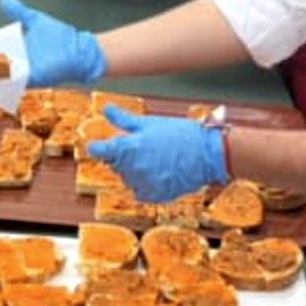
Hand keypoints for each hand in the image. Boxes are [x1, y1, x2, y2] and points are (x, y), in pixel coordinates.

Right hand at [0, 0, 105, 86]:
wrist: (80, 50)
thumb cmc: (61, 37)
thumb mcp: (35, 20)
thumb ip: (19, 11)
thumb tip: (4, 0)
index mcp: (15, 48)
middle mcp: (17, 62)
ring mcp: (23, 72)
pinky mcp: (31, 79)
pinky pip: (14, 81)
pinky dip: (5, 78)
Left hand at [87, 106, 226, 201]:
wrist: (207, 154)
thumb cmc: (180, 134)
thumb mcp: (150, 123)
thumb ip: (124, 120)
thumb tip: (106, 109)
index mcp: (128, 148)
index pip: (97, 150)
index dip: (98, 147)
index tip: (100, 146)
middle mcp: (131, 169)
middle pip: (114, 164)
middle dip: (123, 156)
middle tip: (145, 146)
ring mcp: (142, 184)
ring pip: (127, 178)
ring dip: (135, 170)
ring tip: (157, 158)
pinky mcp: (154, 196)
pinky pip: (140, 190)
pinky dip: (146, 183)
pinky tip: (160, 172)